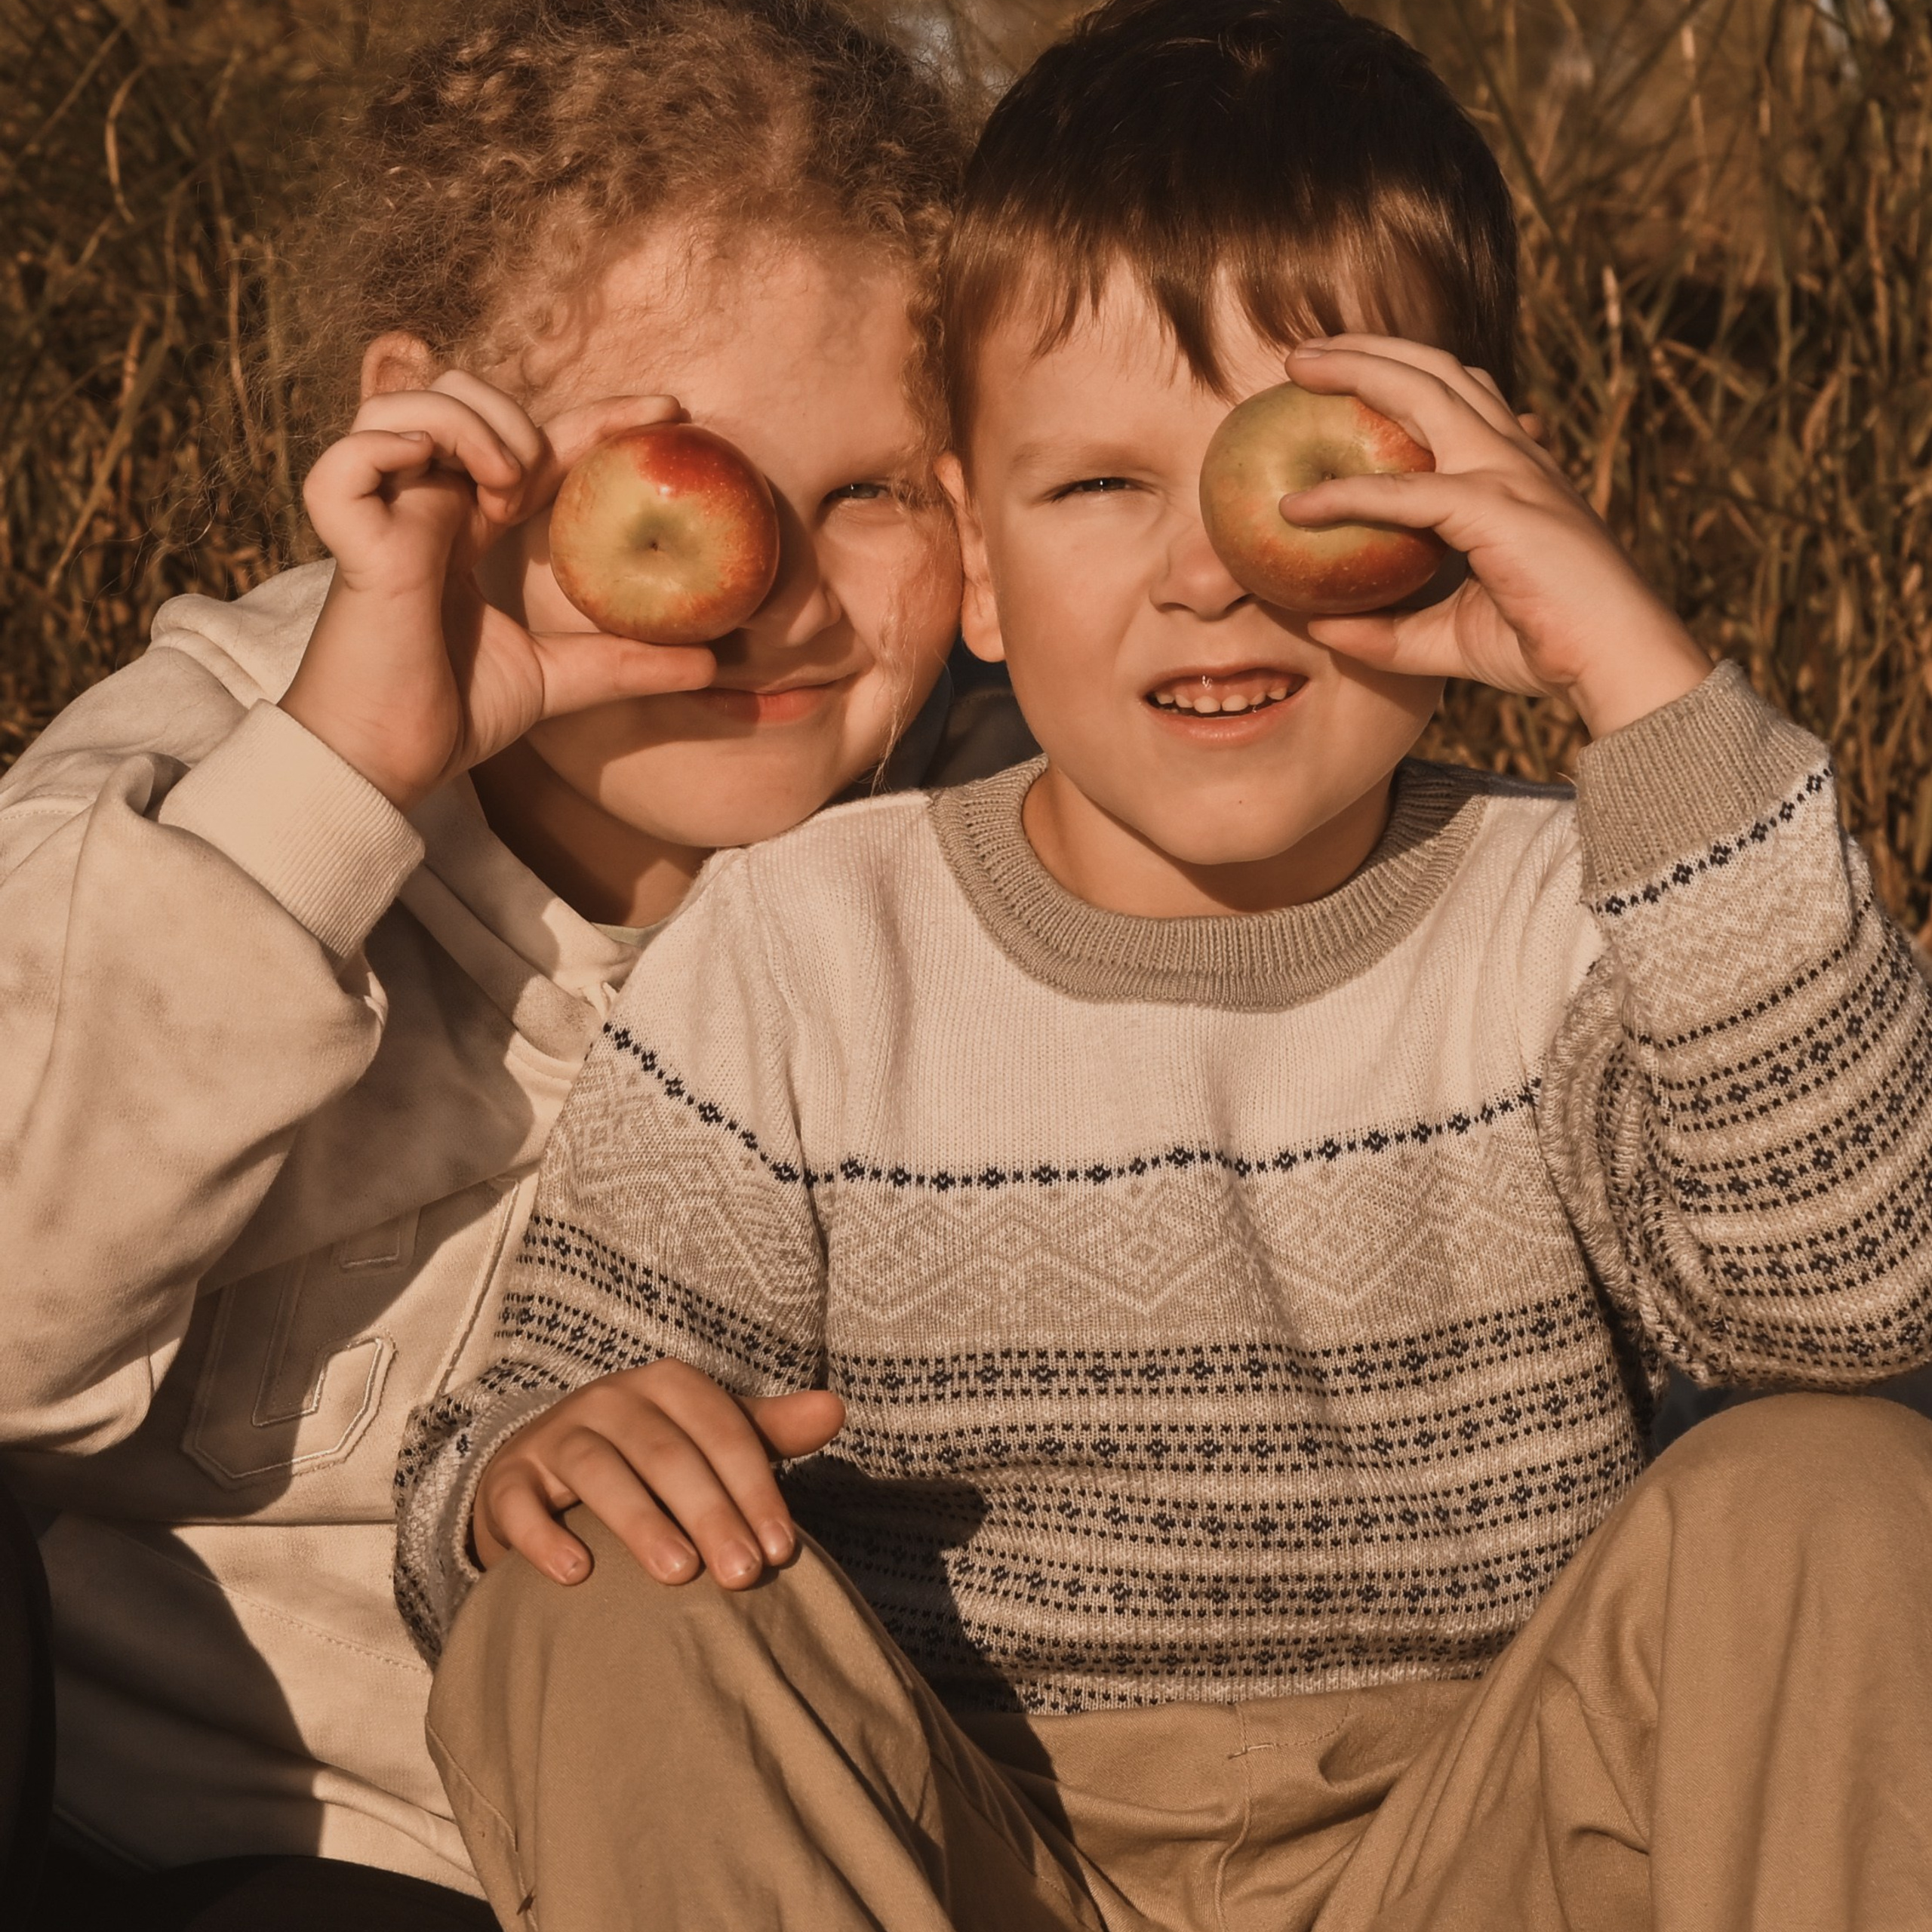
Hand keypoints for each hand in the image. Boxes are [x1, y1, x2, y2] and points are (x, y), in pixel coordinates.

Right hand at [282, 373, 719, 810]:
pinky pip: (345, 458)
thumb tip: (711, 663)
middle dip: (515, 411)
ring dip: (465, 419)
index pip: (534, 448)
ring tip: (506, 484)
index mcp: (466, 529)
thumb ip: (627, 663)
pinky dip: (390, 446)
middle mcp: (423, 510)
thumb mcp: (561, 681)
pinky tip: (443, 481)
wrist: (389, 765)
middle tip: (541, 482)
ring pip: (401, 406)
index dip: (597, 419)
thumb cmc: (452, 716)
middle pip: (458, 396)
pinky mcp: (350, 544)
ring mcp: (382, 518)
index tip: (669, 411)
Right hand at [473, 1359, 845, 1589]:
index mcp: (668, 1386)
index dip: (755, 1487)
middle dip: (710, 1513)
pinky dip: (545, 1537)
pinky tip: (576, 1575)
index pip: (722, 1431)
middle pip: (666, 1453)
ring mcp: (555, 1437)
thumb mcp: (709, 1438)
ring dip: (640, 1521)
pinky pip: (521, 1503)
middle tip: (743, 1574)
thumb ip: (768, 1430)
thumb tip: (836, 1409)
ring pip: (598, 1471)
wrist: (546, 1470)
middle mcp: (611, 1399)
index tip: (782, 1550)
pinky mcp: (508, 1480)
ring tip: (678, 1574)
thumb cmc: (651, 1459)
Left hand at [1276, 336, 1709, 738]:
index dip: (1401, 373)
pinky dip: (1346, 494)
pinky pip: (1404, 494)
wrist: (1616, 662)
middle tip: (1300, 354)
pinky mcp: (1494, 508)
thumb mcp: (1449, 637)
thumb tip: (1320, 627)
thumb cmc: (1543, 647)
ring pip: (1423, 393)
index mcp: (1512, 471)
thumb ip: (1388, 631)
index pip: (1457, 395)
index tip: (1343, 372)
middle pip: (1434, 369)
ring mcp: (1508, 472)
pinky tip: (1296, 506)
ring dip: (1356, 370)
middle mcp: (1512, 455)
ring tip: (1295, 367)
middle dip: (1366, 348)